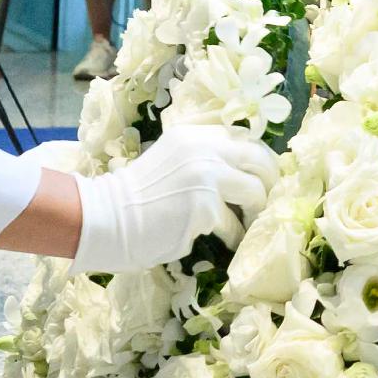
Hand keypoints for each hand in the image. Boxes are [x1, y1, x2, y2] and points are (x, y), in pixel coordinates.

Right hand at [69, 124, 271, 271]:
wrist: (108, 218)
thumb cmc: (138, 195)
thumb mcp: (172, 160)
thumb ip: (203, 157)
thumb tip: (241, 171)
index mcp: (196, 135)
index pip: (245, 138)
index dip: (260, 159)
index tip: (264, 177)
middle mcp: (204, 149)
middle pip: (259, 159)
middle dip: (270, 181)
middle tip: (268, 201)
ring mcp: (206, 177)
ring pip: (255, 191)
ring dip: (257, 211)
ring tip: (250, 223)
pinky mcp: (204, 208)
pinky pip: (234, 224)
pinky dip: (235, 235)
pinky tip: (229, 242)